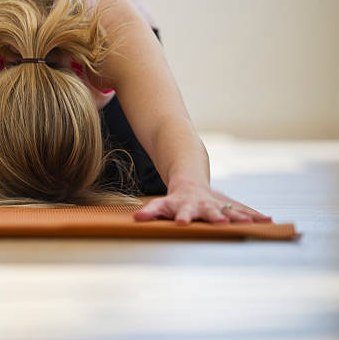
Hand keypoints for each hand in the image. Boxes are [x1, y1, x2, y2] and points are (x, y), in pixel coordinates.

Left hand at [133, 180, 272, 225]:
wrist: (191, 182)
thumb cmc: (175, 200)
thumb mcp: (161, 205)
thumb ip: (150, 212)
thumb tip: (137, 219)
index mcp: (186, 205)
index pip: (183, 212)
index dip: (182, 217)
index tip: (183, 223)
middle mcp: (203, 205)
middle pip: (209, 211)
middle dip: (216, 217)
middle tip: (221, 223)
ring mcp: (218, 205)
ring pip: (229, 211)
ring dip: (239, 217)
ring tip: (250, 224)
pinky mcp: (228, 207)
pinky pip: (243, 211)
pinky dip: (254, 216)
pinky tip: (269, 221)